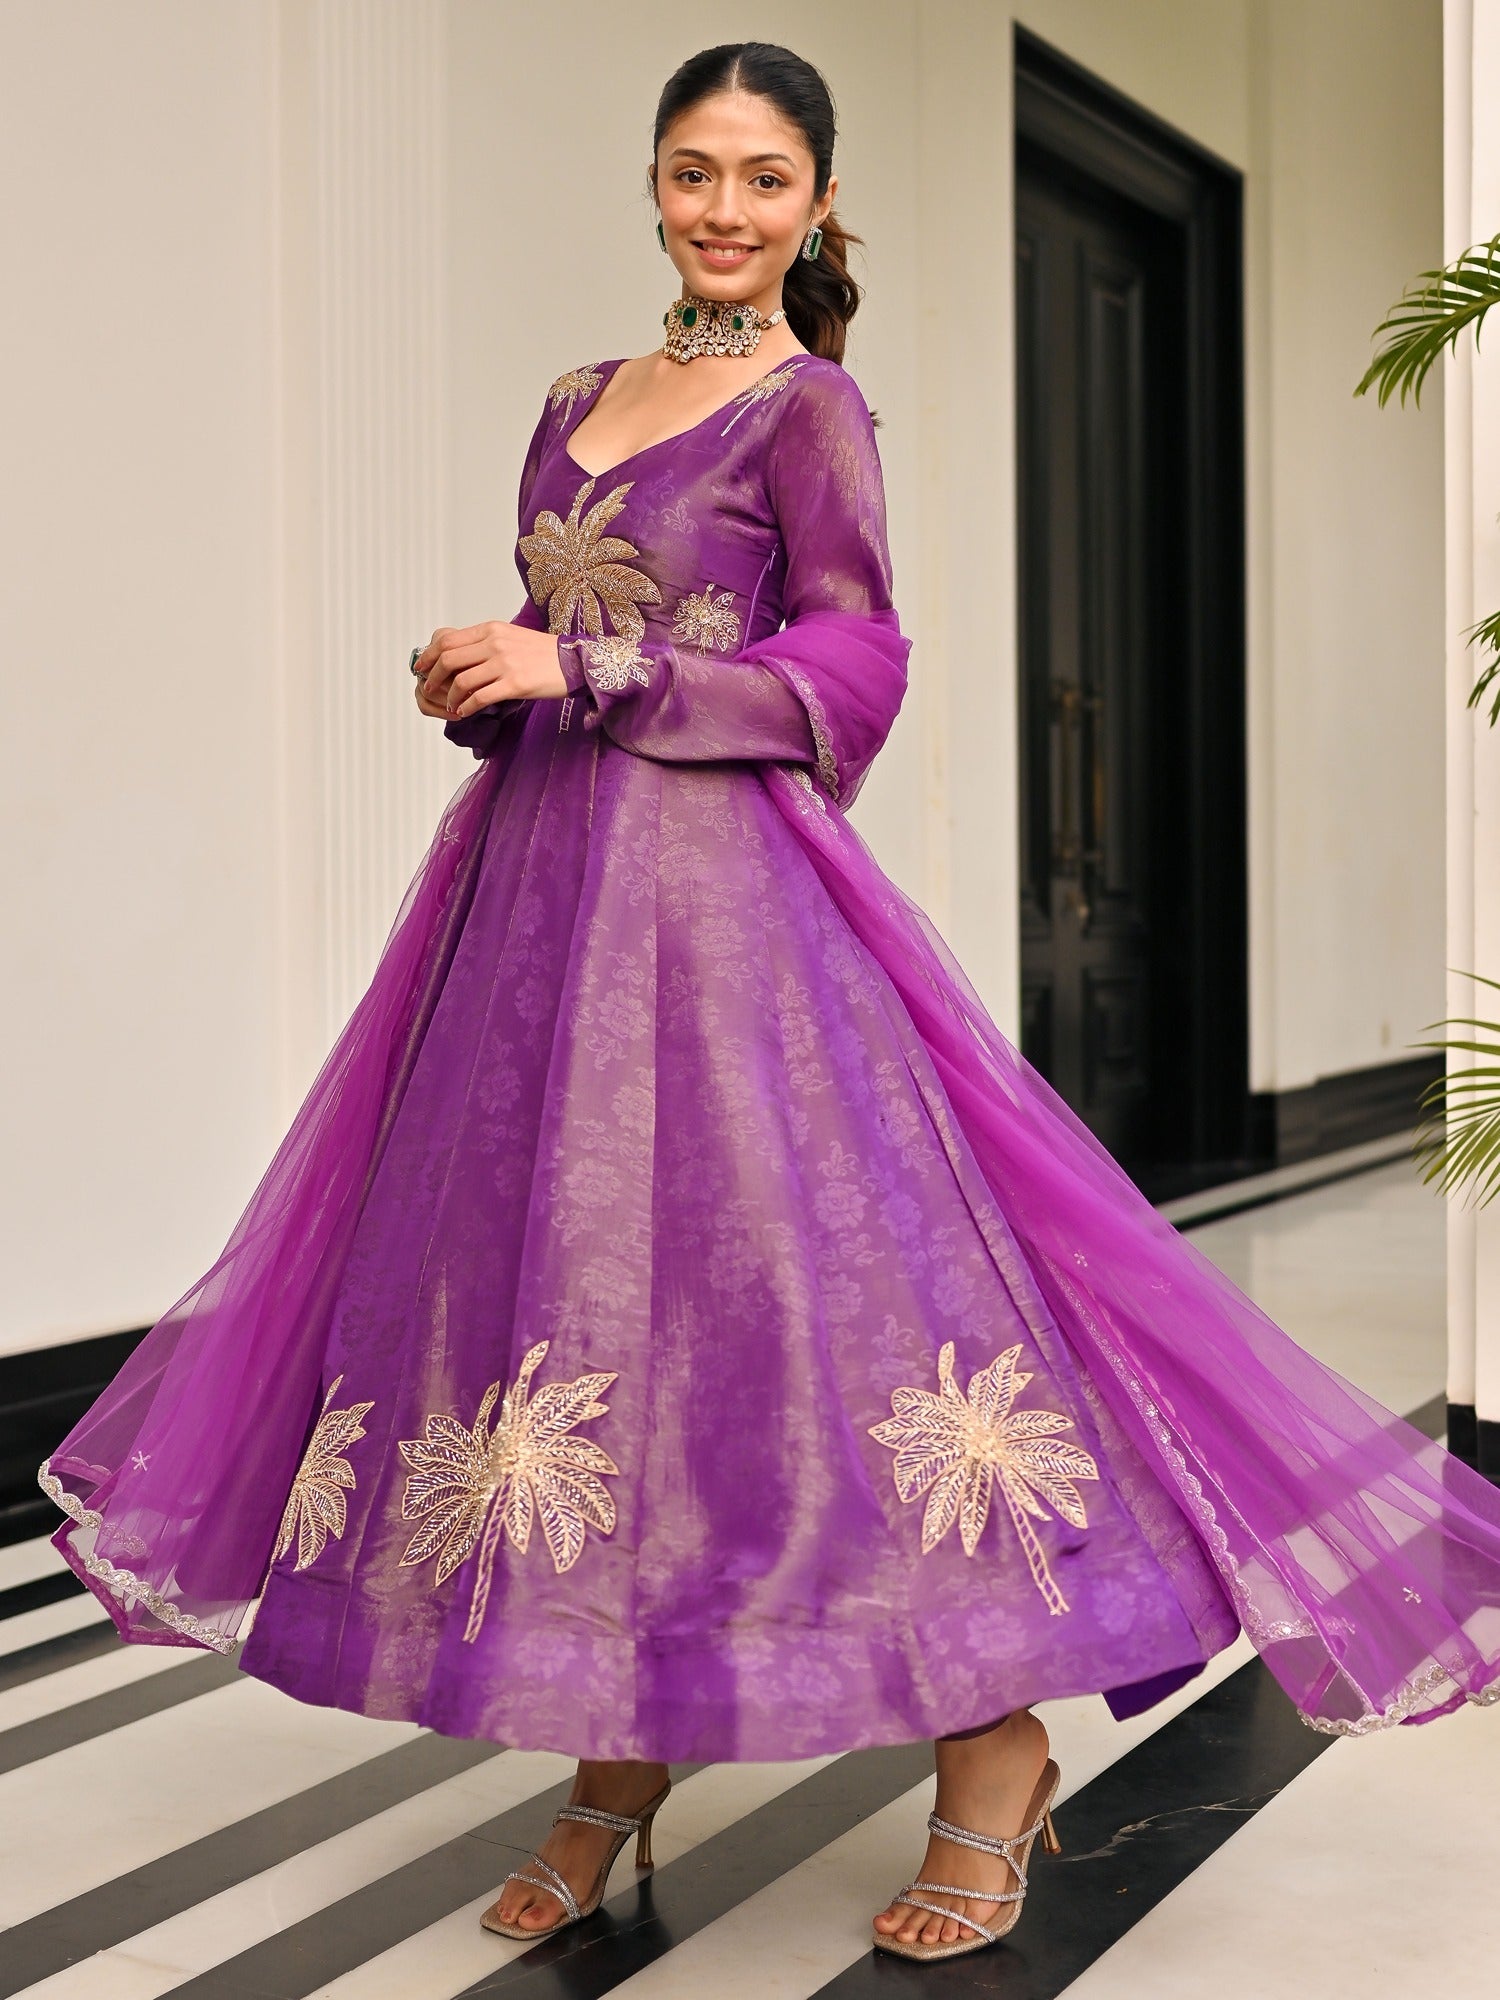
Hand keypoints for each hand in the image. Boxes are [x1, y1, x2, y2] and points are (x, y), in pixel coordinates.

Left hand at [413, 622, 567, 718]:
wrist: (575, 662)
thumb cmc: (543, 653)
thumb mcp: (510, 637)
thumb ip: (485, 642)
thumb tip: (458, 654)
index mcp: (491, 629)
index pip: (448, 640)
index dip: (429, 656)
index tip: (421, 668)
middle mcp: (495, 643)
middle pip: (449, 659)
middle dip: (432, 678)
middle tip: (429, 690)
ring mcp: (505, 663)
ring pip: (461, 681)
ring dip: (450, 698)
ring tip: (451, 706)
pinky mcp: (515, 683)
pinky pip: (480, 698)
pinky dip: (467, 708)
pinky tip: (465, 713)